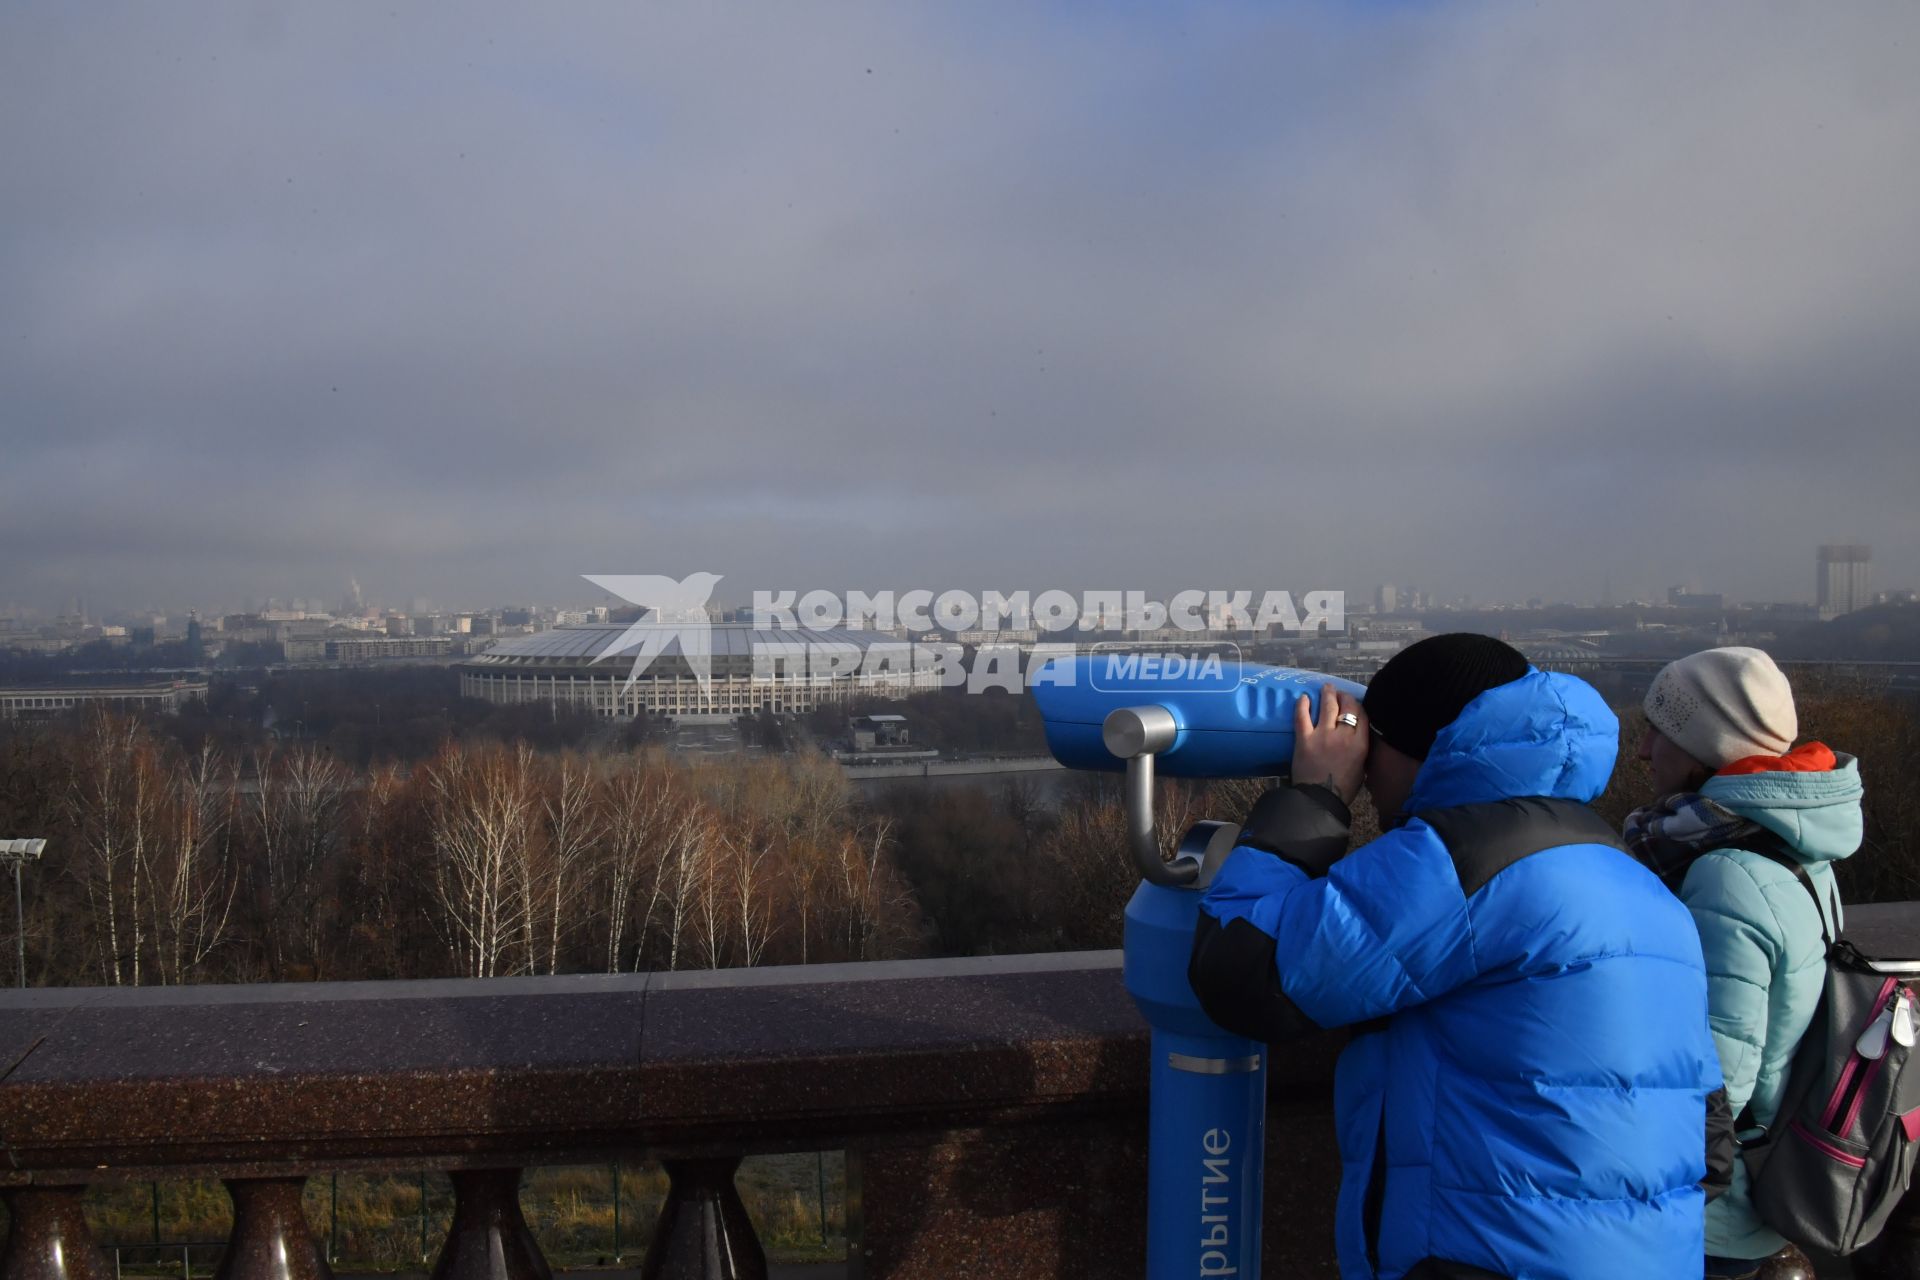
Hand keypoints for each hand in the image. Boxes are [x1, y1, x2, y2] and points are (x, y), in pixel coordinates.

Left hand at [1291, 684, 1368, 806]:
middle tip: (1339, 692)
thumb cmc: (1343, 789)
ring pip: (1327, 707)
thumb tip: (1357, 738)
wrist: (1319, 800)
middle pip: (1346, 707)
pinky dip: (1302, 705)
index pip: (1362, 715)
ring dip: (1327, 694)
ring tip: (1326, 687)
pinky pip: (1302, 717)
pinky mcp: (1304, 739)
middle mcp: (1343, 736)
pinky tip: (1303, 698)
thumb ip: (1360, 751)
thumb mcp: (1361, 769)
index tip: (1353, 701)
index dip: (1358, 704)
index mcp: (1360, 744)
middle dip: (1344, 696)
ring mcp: (1323, 735)